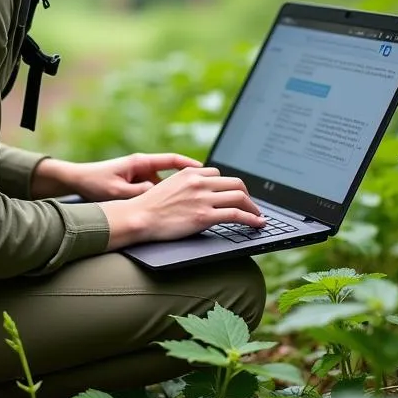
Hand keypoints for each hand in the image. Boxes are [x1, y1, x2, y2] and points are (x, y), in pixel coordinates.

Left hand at [48, 152, 203, 201]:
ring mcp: (138, 175)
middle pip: (171, 174)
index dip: (190, 165)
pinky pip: (152, 191)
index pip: (172, 160)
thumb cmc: (95, 182)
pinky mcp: (134, 184)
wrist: (76, 180)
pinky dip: (158, 200)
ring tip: (179, 209)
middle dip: (185, 183)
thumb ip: (138, 192)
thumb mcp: (118, 190)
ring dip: (169, 196)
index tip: (206, 171)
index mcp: (140, 162)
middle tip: (200, 193)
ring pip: (162, 185)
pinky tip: (161, 213)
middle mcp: (142, 166)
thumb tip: (158, 194)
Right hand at [101, 167, 265, 249]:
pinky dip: (252, 219)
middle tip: (251, 206)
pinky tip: (258, 224)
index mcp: (190, 172)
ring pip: (240, 197)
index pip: (219, 175)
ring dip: (253, 208)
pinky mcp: (205, 216)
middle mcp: (199, 182)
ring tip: (257, 217)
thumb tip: (201, 192)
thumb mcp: (169, 186)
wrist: (139, 217)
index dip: (229, 187)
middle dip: (247, 195)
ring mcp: (203, 199)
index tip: (235, 196)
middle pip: (235, 183)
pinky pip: (237, 215)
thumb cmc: (150, 206)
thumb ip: (186, 185)